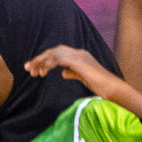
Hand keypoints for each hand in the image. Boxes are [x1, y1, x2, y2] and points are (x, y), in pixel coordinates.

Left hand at [25, 45, 141, 117]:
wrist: (113, 89)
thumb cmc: (101, 86)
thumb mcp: (83, 78)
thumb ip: (73, 73)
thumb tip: (63, 72)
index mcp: (79, 56)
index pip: (58, 54)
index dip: (44, 60)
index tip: (34, 69)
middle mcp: (79, 53)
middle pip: (53, 51)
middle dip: (39, 59)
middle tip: (28, 69)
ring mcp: (79, 56)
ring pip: (54, 53)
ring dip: (41, 61)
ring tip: (33, 72)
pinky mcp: (79, 62)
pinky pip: (59, 59)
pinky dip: (48, 63)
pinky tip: (43, 71)